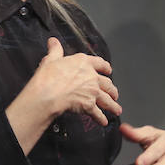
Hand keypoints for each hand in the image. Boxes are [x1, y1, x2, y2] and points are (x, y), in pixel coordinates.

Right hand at [7, 38, 120, 152]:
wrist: (48, 94)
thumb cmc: (48, 77)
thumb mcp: (51, 59)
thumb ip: (55, 50)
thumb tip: (53, 41)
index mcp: (83, 63)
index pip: (99, 63)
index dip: (105, 67)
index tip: (108, 70)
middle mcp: (91, 77)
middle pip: (107, 83)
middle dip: (112, 90)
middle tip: (114, 94)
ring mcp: (92, 91)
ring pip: (107, 99)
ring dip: (113, 105)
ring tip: (116, 109)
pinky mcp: (89, 105)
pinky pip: (98, 113)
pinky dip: (101, 118)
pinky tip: (103, 122)